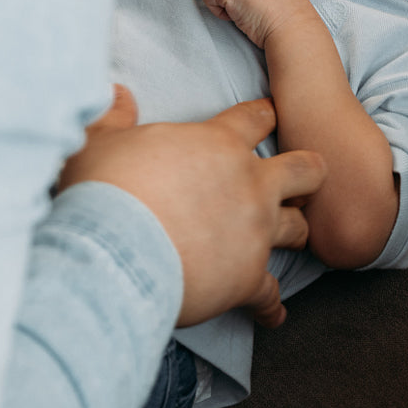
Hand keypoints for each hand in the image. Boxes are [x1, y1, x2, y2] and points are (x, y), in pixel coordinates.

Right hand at [56, 94, 325, 327]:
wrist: (111, 253)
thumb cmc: (104, 191)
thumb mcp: (99, 141)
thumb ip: (113, 116)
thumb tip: (116, 93)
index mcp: (219, 144)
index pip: (255, 118)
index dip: (263, 115)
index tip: (268, 115)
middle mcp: (249, 184)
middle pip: (304, 170)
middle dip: (308, 173)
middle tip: (303, 178)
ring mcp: (255, 232)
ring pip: (299, 228)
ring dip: (296, 233)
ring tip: (293, 239)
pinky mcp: (247, 279)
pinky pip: (270, 294)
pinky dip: (271, 306)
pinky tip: (272, 314)